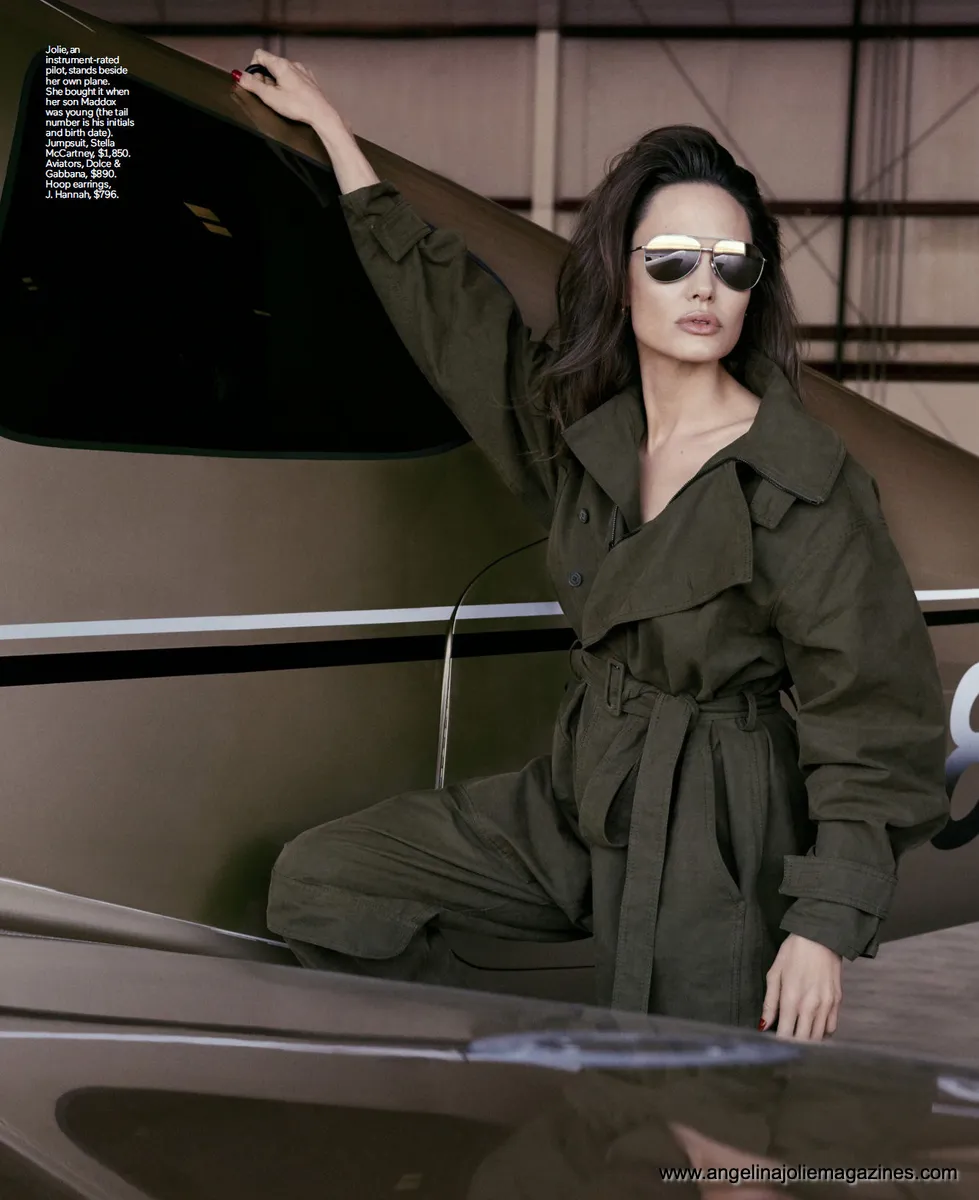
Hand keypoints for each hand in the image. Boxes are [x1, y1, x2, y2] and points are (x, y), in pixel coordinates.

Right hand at [232, 48, 347, 134]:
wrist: (322, 114)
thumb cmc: (297, 106)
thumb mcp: (270, 97)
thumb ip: (252, 85)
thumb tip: (238, 75)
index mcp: (280, 64)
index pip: (259, 55)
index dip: (253, 69)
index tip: (256, 84)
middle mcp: (292, 63)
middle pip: (270, 64)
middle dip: (264, 78)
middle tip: (268, 95)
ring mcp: (302, 70)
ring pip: (282, 71)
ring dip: (276, 82)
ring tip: (281, 99)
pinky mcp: (309, 80)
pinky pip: (293, 77)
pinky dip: (288, 85)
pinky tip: (292, 98)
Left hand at [760, 933, 841, 1040]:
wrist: (821, 937)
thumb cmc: (793, 953)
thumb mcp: (774, 973)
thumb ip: (769, 1002)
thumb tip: (763, 1025)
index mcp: (791, 998)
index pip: (785, 1034)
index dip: (779, 1045)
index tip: (774, 1048)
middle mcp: (810, 1006)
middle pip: (804, 1040)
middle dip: (794, 1047)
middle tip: (785, 1047)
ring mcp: (826, 1005)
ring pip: (818, 1037)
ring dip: (808, 1042)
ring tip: (798, 1040)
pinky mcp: (837, 1001)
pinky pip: (831, 1027)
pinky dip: (822, 1033)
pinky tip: (813, 1028)